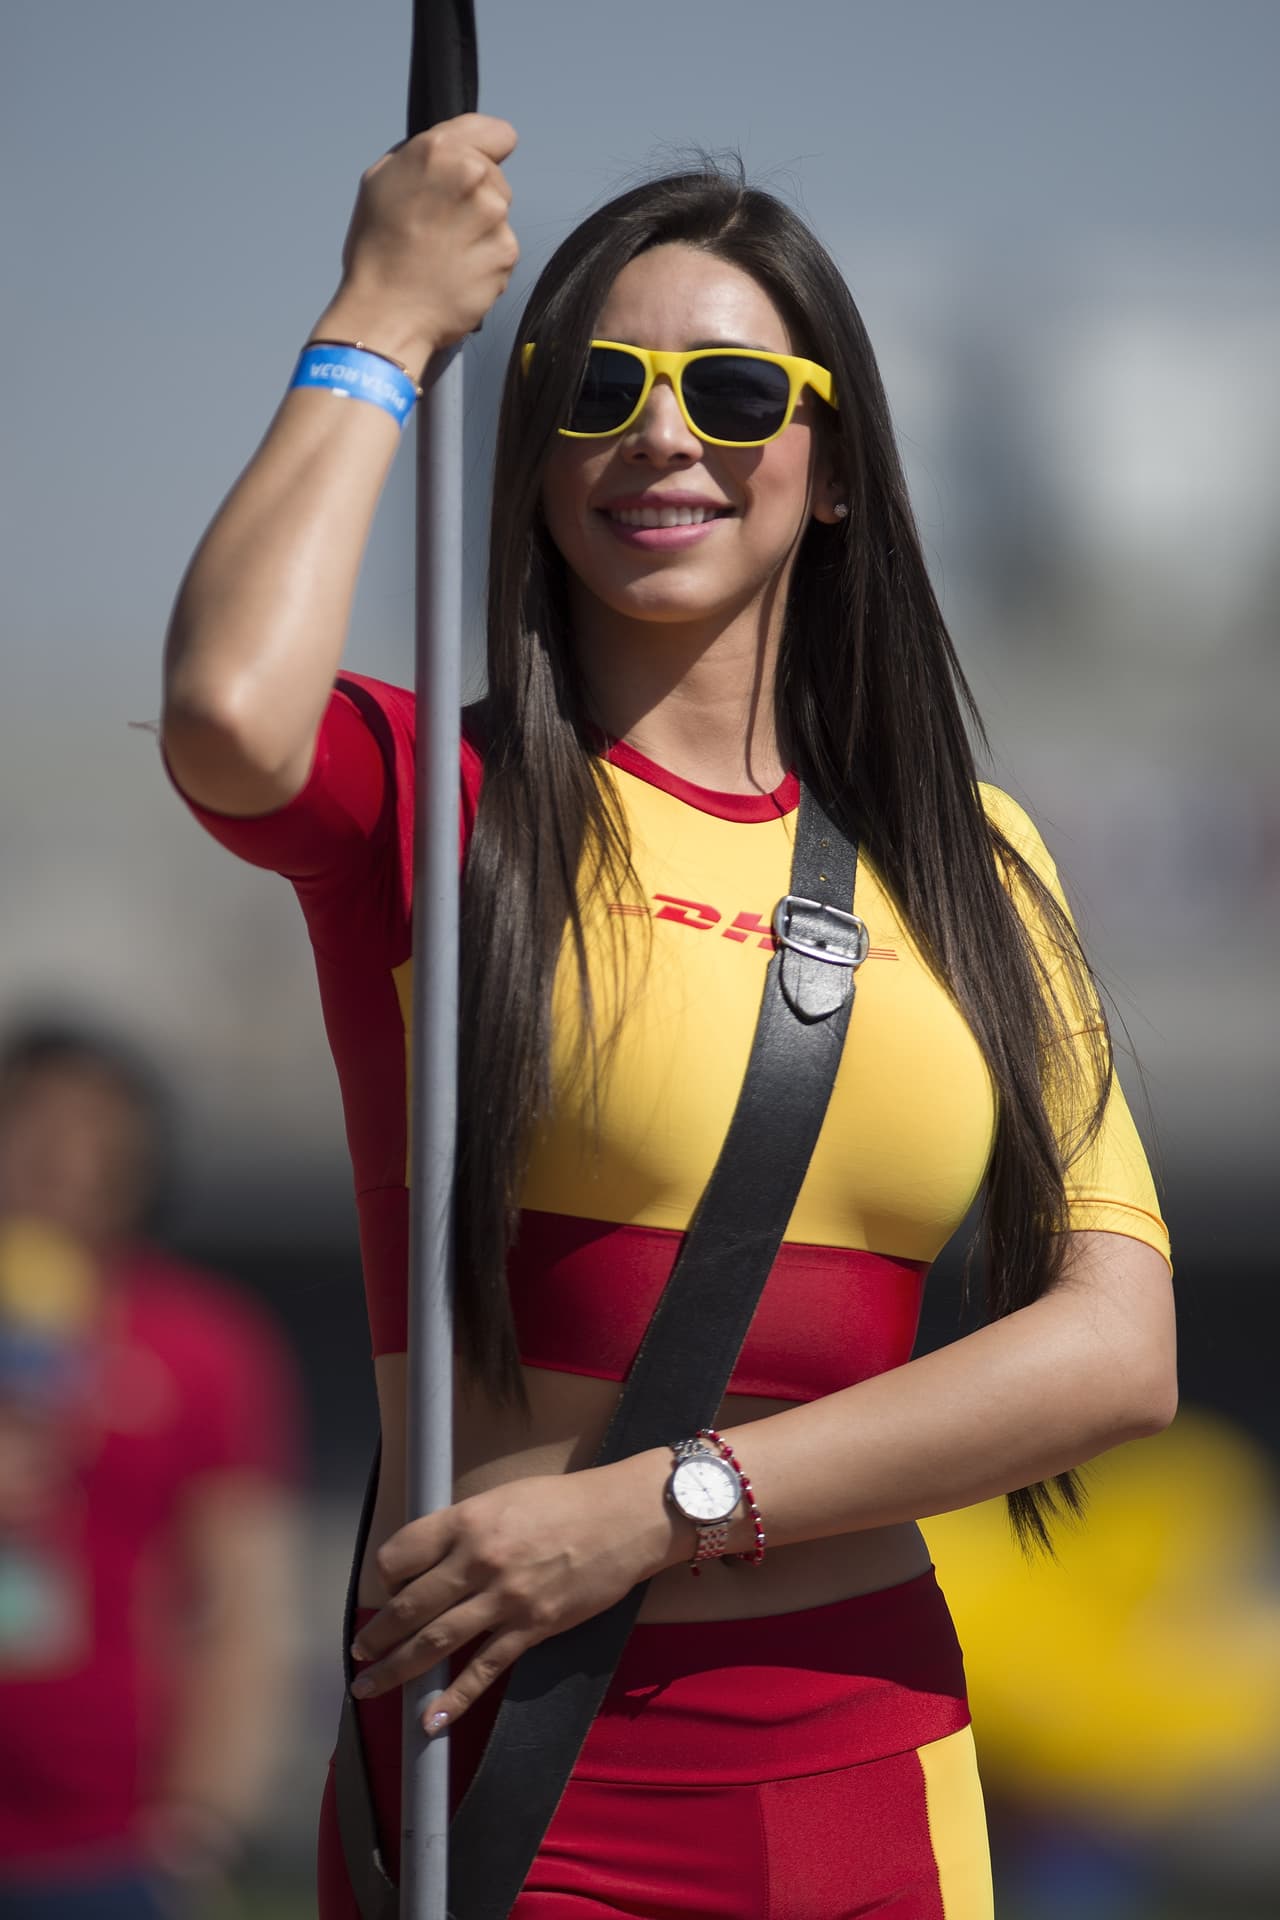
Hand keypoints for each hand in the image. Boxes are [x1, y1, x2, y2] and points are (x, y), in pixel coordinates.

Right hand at [315, 112, 519, 375]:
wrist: (386, 314)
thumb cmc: (377, 252)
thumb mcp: (381, 180)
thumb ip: (421, 157)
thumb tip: (449, 153)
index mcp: (439, 150)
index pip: (499, 133)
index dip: (487, 152)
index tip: (474, 170)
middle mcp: (472, 176)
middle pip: (497, 178)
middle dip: (476, 197)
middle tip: (441, 226)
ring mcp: (493, 216)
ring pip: (500, 215)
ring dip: (481, 231)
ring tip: (446, 253)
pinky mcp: (505, 254)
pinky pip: (502, 251)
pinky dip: (485, 262)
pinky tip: (458, 273)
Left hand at [349, 1457, 679, 1732]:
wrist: (623, 1518)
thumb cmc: (563, 1502)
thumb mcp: (503, 1498)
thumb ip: (464, 1527)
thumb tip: (428, 1561)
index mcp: (468, 1520)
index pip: (401, 1553)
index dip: (384, 1575)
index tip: (384, 1588)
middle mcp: (479, 1559)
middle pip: (410, 1605)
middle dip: (377, 1634)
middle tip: (359, 1650)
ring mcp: (506, 1598)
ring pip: (436, 1642)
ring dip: (396, 1669)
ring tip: (370, 1685)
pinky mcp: (532, 1628)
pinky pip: (483, 1670)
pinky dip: (453, 1699)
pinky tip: (430, 1721)